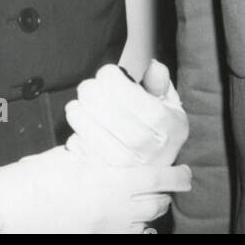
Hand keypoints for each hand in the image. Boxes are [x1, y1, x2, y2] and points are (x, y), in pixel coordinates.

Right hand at [0, 145, 189, 233]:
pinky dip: (136, 230)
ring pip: (145, 224)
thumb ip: (101, 154)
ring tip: (146, 200)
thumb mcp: (75, 155)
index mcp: (112, 182)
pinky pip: (129, 238)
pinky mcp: (97, 240)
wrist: (14, 207)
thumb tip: (119, 147)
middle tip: (163, 184)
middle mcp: (116, 210)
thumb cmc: (40, 176)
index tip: (186, 173)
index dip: (178, 176)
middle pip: (156, 205)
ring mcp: (107, 230)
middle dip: (164, 194)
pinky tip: (132, 223)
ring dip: (150, 212)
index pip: (159, 180)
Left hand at [63, 60, 188, 167]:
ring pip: (91, 130)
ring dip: (79, 113)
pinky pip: (82, 150)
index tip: (106, 74)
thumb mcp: (167, 105)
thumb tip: (154, 67)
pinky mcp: (107, 177)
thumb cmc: (157, 132)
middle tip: (88, 88)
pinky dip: (76, 136)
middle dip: (92, 92)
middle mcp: (151, 148)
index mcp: (168, 125)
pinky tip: (80, 128)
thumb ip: (160, 84)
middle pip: (109, 110)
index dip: (112, 78)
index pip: (132, 95)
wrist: (153, 174)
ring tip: (79, 106)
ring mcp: (128, 166)